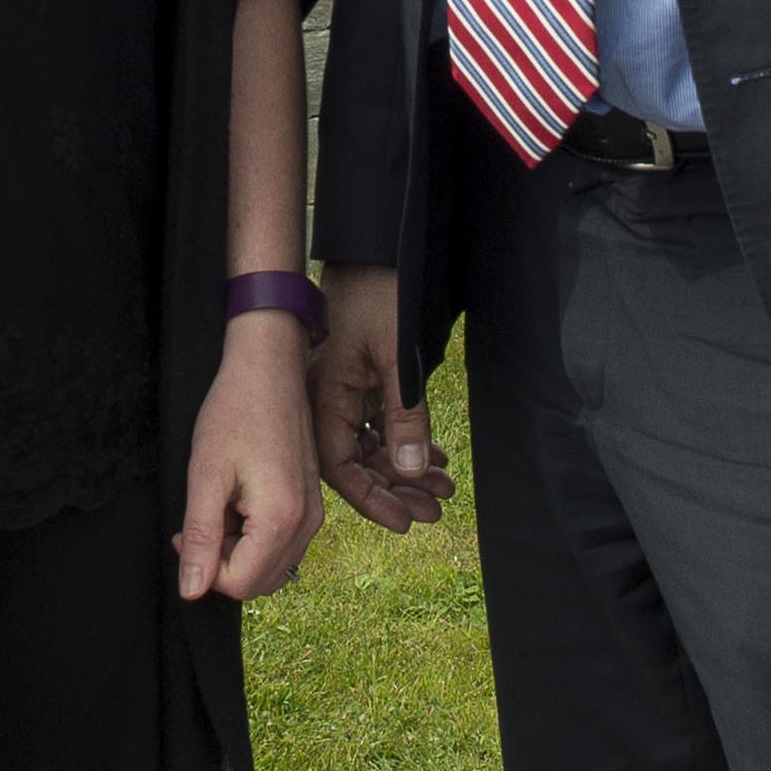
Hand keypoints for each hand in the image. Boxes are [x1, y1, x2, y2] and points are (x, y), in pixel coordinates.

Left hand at [180, 316, 327, 600]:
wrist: (269, 368)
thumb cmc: (235, 411)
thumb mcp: (205, 475)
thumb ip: (200, 537)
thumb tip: (192, 591)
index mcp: (282, 519)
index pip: (240, 585)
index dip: (205, 568)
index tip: (186, 532)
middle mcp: (308, 524)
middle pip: (259, 582)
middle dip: (223, 563)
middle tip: (202, 519)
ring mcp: (314, 514)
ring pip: (272, 567)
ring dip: (240, 551)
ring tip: (221, 506)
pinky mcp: (312, 503)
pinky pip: (284, 544)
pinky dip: (256, 537)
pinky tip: (238, 500)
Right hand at [308, 264, 453, 533]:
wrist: (379, 249)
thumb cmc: (381, 295)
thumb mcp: (398, 357)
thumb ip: (404, 415)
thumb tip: (408, 471)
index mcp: (326, 397)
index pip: (342, 467)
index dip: (372, 499)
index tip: (404, 521)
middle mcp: (330, 400)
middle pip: (358, 462)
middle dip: (396, 490)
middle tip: (435, 510)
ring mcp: (345, 390)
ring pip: (373, 445)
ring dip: (406, 468)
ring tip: (443, 487)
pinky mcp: (361, 380)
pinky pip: (380, 423)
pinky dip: (407, 442)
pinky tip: (435, 457)